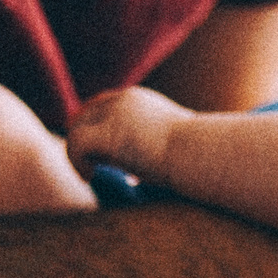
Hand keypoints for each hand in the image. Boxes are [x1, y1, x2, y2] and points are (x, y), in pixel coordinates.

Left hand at [65, 85, 189, 180]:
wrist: (201, 152)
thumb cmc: (197, 154)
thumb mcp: (175, 143)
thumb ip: (156, 146)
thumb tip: (145, 170)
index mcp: (137, 100)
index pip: (102, 105)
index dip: (93, 126)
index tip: (97, 152)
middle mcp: (122, 100)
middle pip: (85, 115)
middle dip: (81, 139)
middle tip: (88, 166)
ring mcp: (113, 115)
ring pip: (76, 130)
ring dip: (77, 154)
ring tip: (89, 175)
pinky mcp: (106, 134)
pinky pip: (75, 145)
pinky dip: (77, 162)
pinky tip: (90, 177)